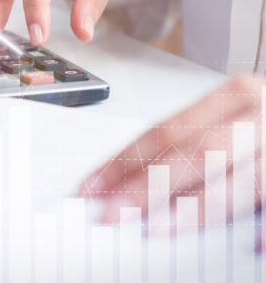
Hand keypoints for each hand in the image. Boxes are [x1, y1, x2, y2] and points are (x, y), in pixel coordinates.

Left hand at [79, 75, 264, 225]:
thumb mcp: (233, 118)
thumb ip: (191, 141)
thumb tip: (130, 177)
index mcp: (233, 96)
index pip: (163, 131)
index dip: (123, 160)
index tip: (92, 185)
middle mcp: (258, 116)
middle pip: (190, 154)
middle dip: (144, 186)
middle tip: (110, 213)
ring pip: (232, 182)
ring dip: (190, 208)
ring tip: (156, 228)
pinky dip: (262, 225)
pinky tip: (249, 245)